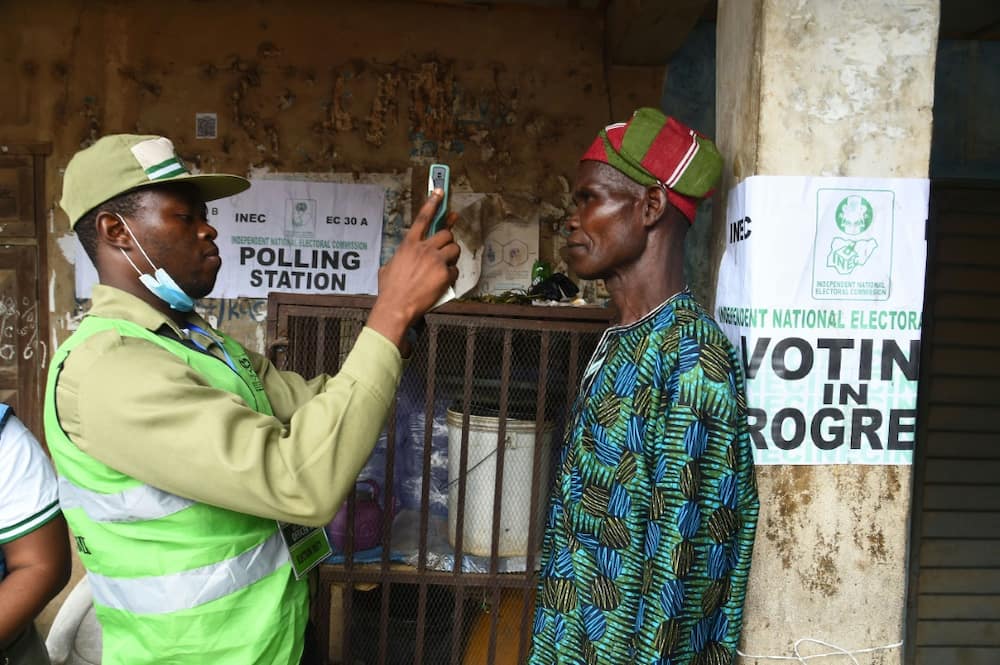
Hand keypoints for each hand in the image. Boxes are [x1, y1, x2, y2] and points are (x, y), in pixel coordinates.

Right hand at [367, 189, 459, 347]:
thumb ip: (399, 257)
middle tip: (446, 249)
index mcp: (408, 245)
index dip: (432, 203)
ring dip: (452, 257)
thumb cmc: (390, 290)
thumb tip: (402, 259)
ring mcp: (435, 261)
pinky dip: (451, 276)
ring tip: (444, 266)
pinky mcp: (444, 275)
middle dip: (448, 241)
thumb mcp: (388, 267)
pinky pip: (455, 270)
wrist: (396, 307)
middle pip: (445, 234)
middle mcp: (423, 249)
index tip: (439, 191)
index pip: (422, 218)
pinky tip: (442, 282)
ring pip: (454, 249)